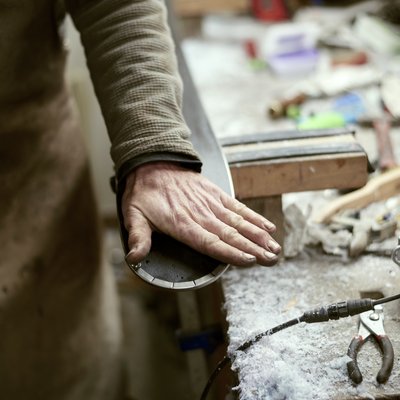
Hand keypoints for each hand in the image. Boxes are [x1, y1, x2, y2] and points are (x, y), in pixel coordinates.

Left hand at [122, 162, 280, 266]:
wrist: (153, 162)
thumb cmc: (144, 192)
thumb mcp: (133, 215)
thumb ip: (138, 238)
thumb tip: (134, 259)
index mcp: (183, 224)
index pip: (211, 243)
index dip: (231, 253)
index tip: (250, 260)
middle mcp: (201, 215)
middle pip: (231, 235)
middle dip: (253, 248)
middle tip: (272, 259)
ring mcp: (211, 204)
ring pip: (239, 222)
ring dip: (258, 235)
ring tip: (275, 247)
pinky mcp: (216, 194)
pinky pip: (237, 207)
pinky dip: (253, 217)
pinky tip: (267, 226)